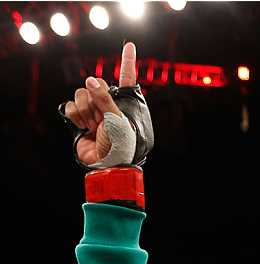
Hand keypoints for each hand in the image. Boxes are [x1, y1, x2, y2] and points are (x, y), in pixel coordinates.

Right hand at [63, 41, 136, 166]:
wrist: (107, 164)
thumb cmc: (120, 144)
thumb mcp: (117, 120)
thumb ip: (104, 98)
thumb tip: (90, 80)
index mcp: (124, 103)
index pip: (126, 77)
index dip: (127, 61)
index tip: (129, 45)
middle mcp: (108, 104)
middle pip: (96, 84)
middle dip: (96, 102)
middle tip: (102, 121)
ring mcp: (93, 111)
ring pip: (81, 93)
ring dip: (86, 110)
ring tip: (94, 126)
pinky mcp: (79, 119)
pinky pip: (71, 105)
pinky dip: (76, 115)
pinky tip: (83, 127)